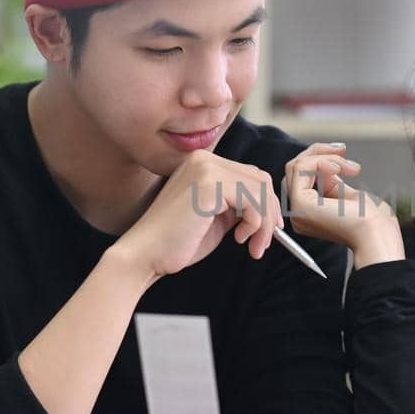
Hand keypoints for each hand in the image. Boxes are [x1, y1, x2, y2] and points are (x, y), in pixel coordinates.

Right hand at [114, 149, 281, 283]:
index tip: (267, 229)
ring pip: (260, 190)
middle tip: (264, 241)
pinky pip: (253, 201)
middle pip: (260, 178)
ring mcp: (206, 168)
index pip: (250, 174)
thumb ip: (236, 205)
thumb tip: (268, 207)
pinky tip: (239, 238)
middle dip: (269, 213)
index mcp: (202, 163)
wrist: (145, 255)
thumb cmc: (176, 242)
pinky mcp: (209, 184)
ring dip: (264, 224)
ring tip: (252, 245)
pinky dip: (256, 224)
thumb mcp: (215, 218)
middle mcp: (204, 159)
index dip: (265, 202)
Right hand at [283, 143, 403, 268]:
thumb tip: (325, 165)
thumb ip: (331, 182)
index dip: (319, 158)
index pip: (300, 177)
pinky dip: (321, 161)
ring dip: (326, 157)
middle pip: (294, 168)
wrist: (377, 235)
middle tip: (343, 150)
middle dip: (320, 152)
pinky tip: (339, 169)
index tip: (342, 152)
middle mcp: (298, 213)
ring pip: (297, 165)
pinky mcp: (300, 204)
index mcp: (308, 213)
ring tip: (349, 167)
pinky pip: (301, 168)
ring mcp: (297, 210)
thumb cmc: (372, 221)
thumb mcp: (347, 195)